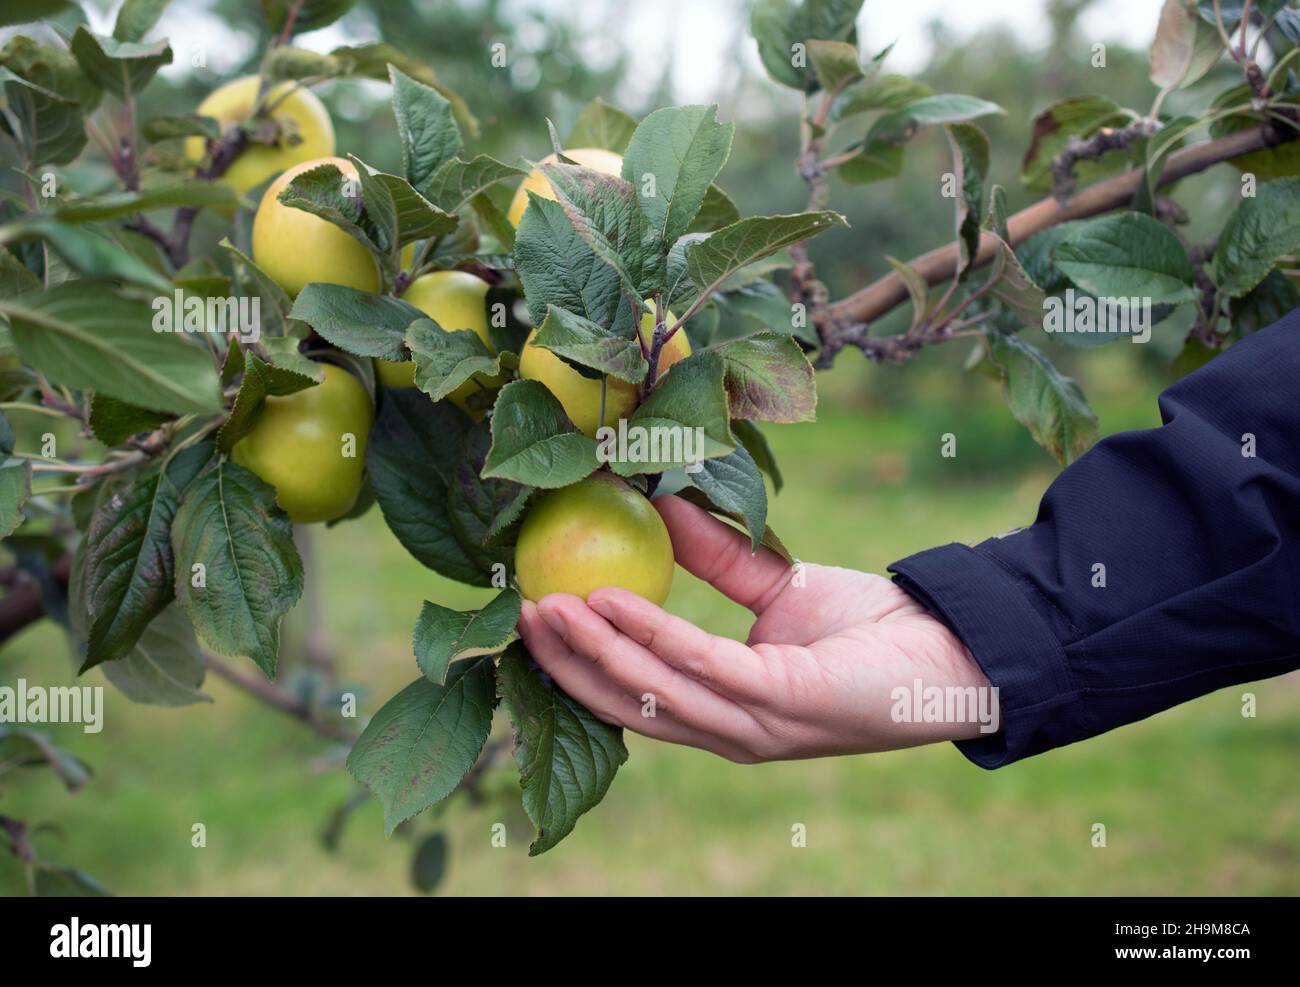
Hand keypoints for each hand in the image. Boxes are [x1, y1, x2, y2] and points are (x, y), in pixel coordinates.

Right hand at [517, 493, 995, 762]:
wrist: (955, 647)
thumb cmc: (872, 626)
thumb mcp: (777, 586)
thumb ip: (718, 559)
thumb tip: (657, 504)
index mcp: (727, 711)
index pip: (637, 699)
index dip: (581, 666)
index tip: (536, 618)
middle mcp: (733, 731)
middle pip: (628, 706)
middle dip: (568, 664)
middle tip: (518, 614)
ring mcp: (756, 725)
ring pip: (652, 692)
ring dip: (592, 649)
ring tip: (547, 605)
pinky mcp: (783, 702)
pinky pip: (702, 664)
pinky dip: (651, 632)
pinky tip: (612, 598)